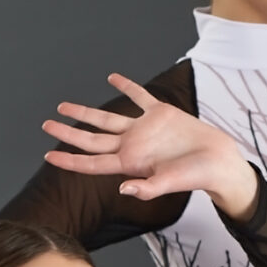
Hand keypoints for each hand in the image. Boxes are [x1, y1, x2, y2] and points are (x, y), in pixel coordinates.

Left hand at [45, 78, 258, 217]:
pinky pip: (138, 96)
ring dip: (85, 112)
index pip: (93, 162)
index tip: (49, 156)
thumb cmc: (197, 176)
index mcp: (131, 163)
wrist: (219, 161)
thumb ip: (149, 188)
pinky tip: (112, 77)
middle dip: (68, 133)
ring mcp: (143, 129)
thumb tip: (125, 190)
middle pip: (92, 139)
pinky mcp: (159, 113)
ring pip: (107, 118)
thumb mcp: (172, 183)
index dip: (70, 160)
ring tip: (64, 106)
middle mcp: (132, 145)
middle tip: (47, 124)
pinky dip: (126, 85)